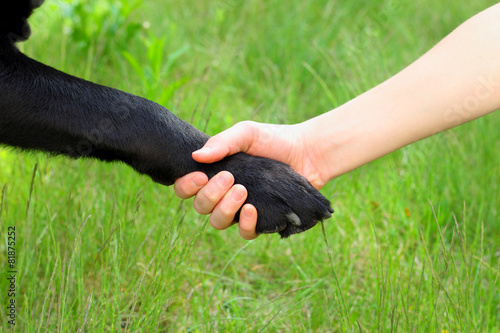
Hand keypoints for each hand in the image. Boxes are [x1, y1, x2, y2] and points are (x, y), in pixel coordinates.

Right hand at [174, 121, 328, 237]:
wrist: (307, 152)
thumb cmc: (274, 140)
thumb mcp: (247, 133)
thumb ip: (222, 142)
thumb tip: (196, 157)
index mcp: (215, 174)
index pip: (187, 188)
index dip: (186, 186)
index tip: (199, 175)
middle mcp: (224, 194)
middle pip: (201, 206)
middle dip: (210, 195)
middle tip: (229, 178)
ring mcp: (242, 209)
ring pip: (218, 222)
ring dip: (225, 209)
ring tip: (243, 191)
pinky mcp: (262, 220)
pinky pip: (245, 233)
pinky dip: (245, 224)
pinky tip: (253, 209)